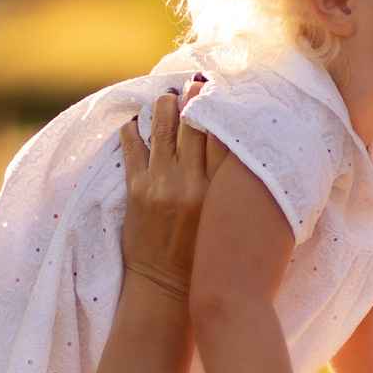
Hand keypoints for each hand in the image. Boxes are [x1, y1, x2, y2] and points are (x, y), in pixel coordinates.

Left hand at [116, 87, 218, 298]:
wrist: (166, 290)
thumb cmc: (203, 258)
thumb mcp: (225, 222)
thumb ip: (229, 189)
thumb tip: (241, 155)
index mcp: (218, 192)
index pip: (222, 137)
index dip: (220, 108)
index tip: (220, 88)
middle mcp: (191, 184)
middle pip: (192, 125)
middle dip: (192, 99)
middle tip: (194, 82)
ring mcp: (160, 185)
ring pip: (160, 127)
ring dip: (163, 108)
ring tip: (166, 99)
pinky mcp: (136, 191)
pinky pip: (131, 147)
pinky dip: (132, 130)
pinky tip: (135, 122)